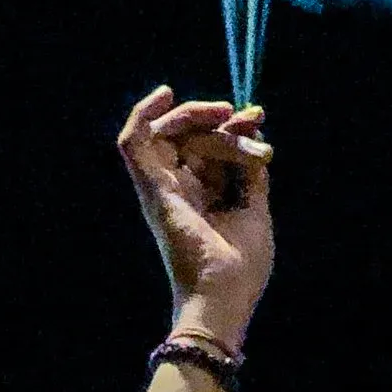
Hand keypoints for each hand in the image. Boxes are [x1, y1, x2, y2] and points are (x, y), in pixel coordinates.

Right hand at [116, 88, 272, 338]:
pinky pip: (133, 142)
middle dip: (220, 120)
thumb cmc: (241, 268)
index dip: (232, 128)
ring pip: (168, 132)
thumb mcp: (255, 209)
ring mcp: (162, 188)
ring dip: (195, 115)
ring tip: (225, 113)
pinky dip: (142, 114)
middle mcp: (179, 190)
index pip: (210, 148)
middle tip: (248, 116)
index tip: (257, 117)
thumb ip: (251, 171)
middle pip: (190, 136)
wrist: (223, 297)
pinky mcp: (151, 189)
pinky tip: (165, 95)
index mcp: (203, 197)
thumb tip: (253, 133)